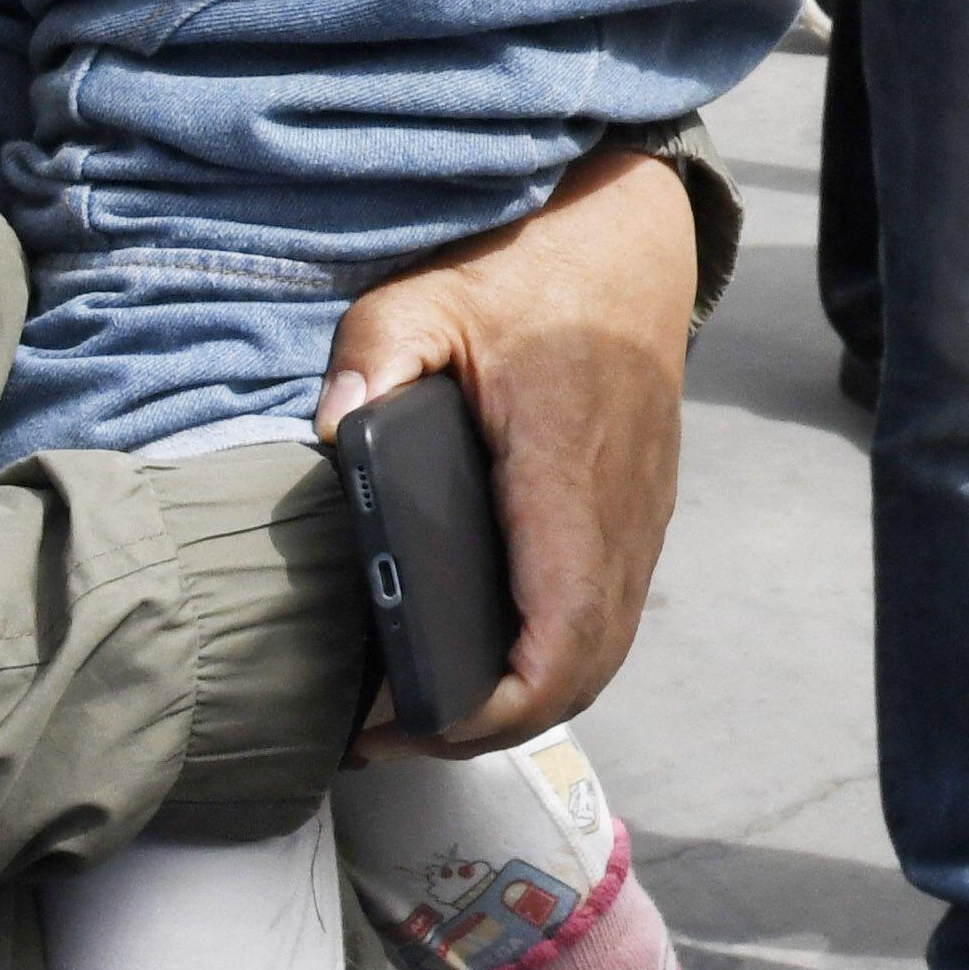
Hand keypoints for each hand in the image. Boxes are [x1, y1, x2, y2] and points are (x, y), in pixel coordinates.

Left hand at [317, 150, 697, 745]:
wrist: (627, 237)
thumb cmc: (528, 266)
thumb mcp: (427, 295)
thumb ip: (374, 358)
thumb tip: (329, 428)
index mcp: (566, 472)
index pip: (555, 640)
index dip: (491, 711)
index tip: (412, 722)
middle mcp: (619, 510)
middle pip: (581, 672)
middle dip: (492, 727)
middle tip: (393, 732)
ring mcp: (640, 516)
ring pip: (601, 652)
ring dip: (525, 700)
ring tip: (426, 709)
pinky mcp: (638, 513)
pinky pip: (607, 616)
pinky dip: (552, 660)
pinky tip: (482, 659)